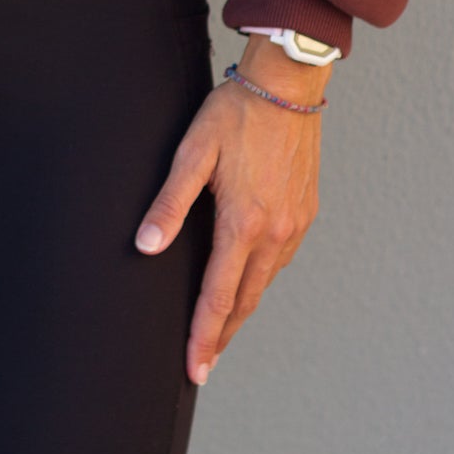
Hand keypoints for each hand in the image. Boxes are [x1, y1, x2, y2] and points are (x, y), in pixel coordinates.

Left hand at [134, 39, 325, 384]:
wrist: (287, 85)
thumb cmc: (235, 113)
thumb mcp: (193, 151)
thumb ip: (170, 202)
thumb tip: (147, 245)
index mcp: (245, 223)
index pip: (218, 295)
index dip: (204, 335)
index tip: (194, 368)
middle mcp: (276, 232)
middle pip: (245, 300)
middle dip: (222, 334)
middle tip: (204, 363)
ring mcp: (296, 224)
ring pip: (265, 282)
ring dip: (242, 308)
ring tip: (220, 328)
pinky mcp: (306, 211)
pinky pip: (281, 260)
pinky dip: (261, 279)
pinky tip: (248, 281)